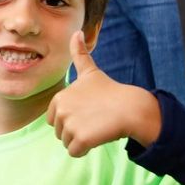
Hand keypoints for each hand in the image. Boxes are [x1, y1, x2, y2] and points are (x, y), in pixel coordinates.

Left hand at [46, 32, 160, 156]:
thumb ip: (79, 54)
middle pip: (60, 132)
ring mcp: (70, 124)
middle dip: (75, 130)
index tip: (86, 111)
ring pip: (67, 143)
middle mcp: (61, 110)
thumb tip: (76, 32)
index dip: (71, 118)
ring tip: (96, 127)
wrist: (131, 108)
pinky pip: (75, 152)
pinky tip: (97, 137)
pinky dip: (85, 150)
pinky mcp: (81, 139)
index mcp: (59, 97)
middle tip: (93, 120)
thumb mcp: (90, 72)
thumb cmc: (110, 92)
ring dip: (81, 140)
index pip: (54, 119)